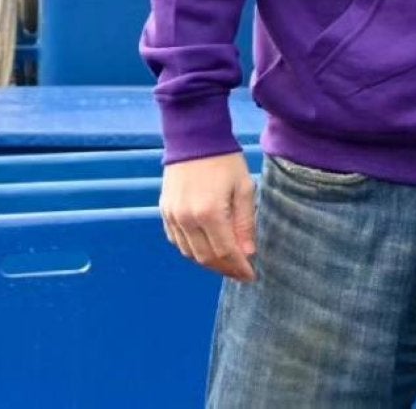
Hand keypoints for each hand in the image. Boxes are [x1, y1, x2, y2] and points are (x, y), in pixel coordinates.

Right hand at [160, 151, 257, 280]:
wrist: (194, 139)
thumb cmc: (225, 161)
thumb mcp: (243, 187)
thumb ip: (245, 222)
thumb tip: (248, 253)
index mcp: (210, 213)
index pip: (225, 252)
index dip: (239, 268)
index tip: (251, 276)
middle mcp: (187, 219)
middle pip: (206, 258)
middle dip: (225, 269)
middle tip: (241, 272)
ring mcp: (173, 217)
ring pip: (190, 253)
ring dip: (209, 262)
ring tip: (227, 262)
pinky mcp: (165, 212)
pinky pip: (178, 241)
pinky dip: (193, 250)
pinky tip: (207, 248)